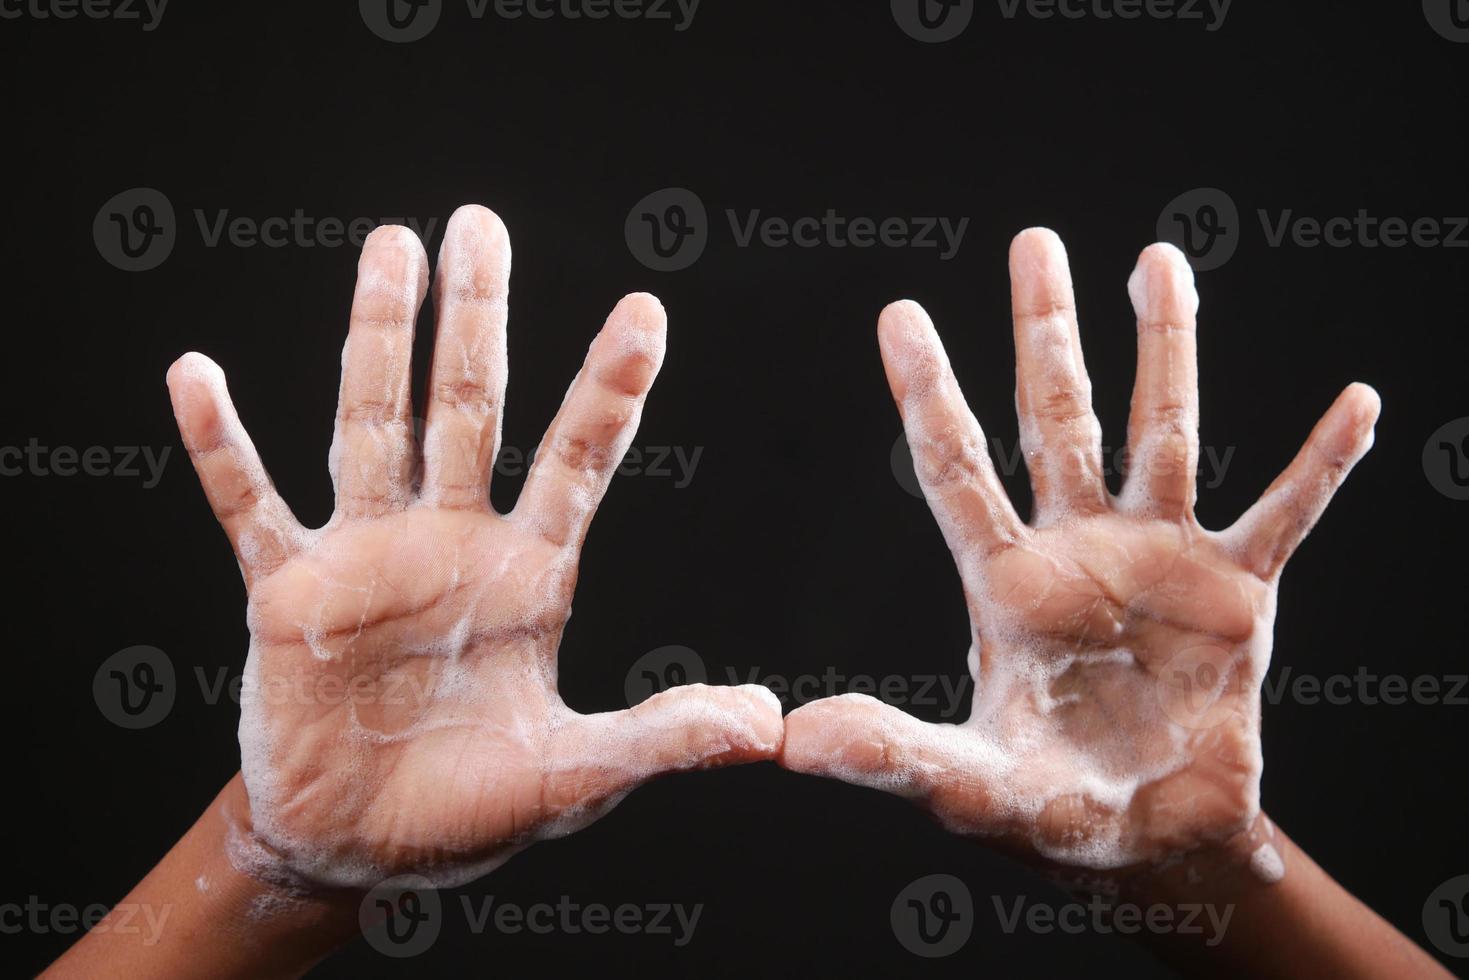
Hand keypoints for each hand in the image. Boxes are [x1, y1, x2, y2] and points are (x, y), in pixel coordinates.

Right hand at [167, 205, 781, 889]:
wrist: (367, 847)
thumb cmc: (476, 807)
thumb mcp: (578, 776)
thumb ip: (662, 738)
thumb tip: (766, 725)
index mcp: (529, 575)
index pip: (576, 461)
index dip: (608, 388)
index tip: (643, 311)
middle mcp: (451, 542)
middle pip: (469, 407)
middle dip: (476, 318)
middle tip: (481, 223)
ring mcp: (366, 556)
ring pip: (373, 425)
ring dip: (377, 339)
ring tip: (391, 244)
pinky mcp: (287, 591)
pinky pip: (250, 504)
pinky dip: (222, 445)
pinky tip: (195, 376)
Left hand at [781, 230, 1378, 873]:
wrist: (1151, 843)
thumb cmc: (1050, 814)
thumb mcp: (965, 786)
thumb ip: (888, 755)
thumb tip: (791, 740)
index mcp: (1006, 585)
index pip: (956, 469)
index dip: (927, 391)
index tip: (899, 312)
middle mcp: (1079, 550)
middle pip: (1058, 417)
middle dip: (1045, 331)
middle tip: (1030, 243)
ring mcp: (1161, 562)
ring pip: (1164, 432)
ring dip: (1166, 347)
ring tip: (1158, 259)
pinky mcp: (1238, 594)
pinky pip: (1287, 515)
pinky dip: (1320, 465)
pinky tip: (1355, 405)